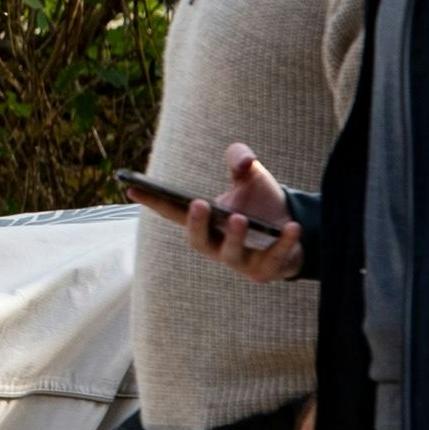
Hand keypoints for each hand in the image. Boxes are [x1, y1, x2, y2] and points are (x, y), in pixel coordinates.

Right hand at [162, 144, 302, 282]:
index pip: (174, 212)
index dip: (152, 201)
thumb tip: (243, 161)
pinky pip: (273, 258)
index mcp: (205, 222)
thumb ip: (241, 159)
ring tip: (240, 217)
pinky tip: (292, 227)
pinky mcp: (266, 270)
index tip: (131, 186)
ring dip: (235, 236)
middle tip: (198, 204)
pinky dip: (283, 242)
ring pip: (231, 254)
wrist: (297, 229)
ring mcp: (240, 261)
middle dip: (196, 224)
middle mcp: (216, 244)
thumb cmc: (263, 203)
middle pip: (198, 241)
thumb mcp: (251, 176)